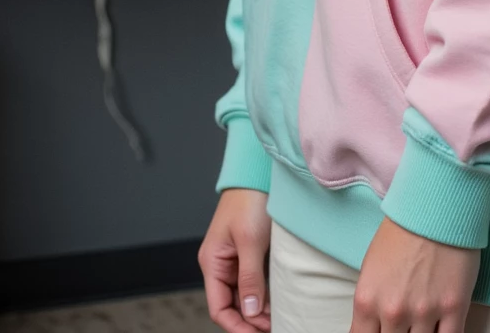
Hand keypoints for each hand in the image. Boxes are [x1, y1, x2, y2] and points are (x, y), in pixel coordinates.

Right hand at [199, 188, 271, 332]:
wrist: (257, 172)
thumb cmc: (249, 200)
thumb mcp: (250, 241)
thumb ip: (249, 278)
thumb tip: (251, 313)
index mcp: (212, 262)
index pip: (219, 308)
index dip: (237, 326)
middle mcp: (219, 264)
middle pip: (231, 306)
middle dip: (250, 321)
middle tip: (274, 328)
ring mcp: (233, 259)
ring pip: (243, 297)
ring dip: (258, 311)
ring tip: (278, 319)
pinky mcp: (247, 253)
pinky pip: (251, 283)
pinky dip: (262, 296)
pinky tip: (276, 302)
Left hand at [351, 218, 480, 332]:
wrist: (435, 204)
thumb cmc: (402, 230)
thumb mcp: (371, 267)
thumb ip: (372, 305)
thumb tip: (375, 329)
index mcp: (367, 300)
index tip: (381, 332)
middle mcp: (393, 311)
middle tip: (404, 324)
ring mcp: (424, 312)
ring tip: (423, 321)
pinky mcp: (454, 308)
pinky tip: (441, 329)